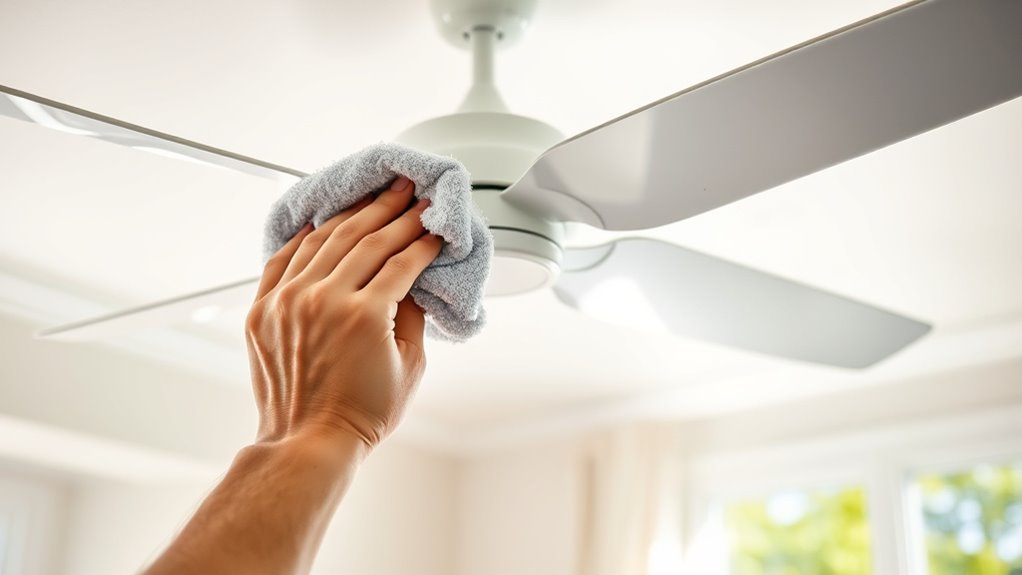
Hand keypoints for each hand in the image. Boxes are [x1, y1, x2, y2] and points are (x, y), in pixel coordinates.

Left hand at [245, 176, 441, 450]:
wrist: (309, 440)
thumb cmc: (363, 412)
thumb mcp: (410, 364)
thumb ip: (412, 313)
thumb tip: (412, 275)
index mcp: (364, 316)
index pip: (402, 259)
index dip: (423, 239)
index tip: (436, 224)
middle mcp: (322, 301)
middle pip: (365, 238)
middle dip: (394, 211)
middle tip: (411, 192)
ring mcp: (287, 302)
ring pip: (325, 239)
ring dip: (355, 214)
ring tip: (376, 196)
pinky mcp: (262, 310)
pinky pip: (284, 257)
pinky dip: (305, 236)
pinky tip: (325, 221)